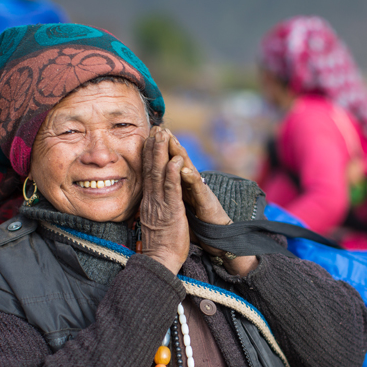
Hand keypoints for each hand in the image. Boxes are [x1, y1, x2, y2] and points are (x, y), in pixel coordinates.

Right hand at [139, 127, 189, 273]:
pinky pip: (171, 190)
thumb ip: (154, 207)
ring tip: (163, 135)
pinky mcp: (171, 211)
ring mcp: (160, 205)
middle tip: (156, 128)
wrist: (160, 261)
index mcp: (149, 202)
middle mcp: (152, 200)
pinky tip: (175, 160)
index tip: (150, 138)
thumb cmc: (161, 245)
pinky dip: (173, 174)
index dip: (149, 154)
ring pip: (159, 174)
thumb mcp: (155, 221)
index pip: (148, 173)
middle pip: (151, 168)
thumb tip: (151, 200)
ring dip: (161, 153)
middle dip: (153, 146)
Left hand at [166, 130, 258, 275]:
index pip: (167, 167)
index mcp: (180, 188)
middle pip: (177, 162)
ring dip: (179, 153)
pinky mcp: (205, 202)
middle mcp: (190, 186)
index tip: (149, 136)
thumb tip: (159, 190)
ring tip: (171, 138)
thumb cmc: (198, 223)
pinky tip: (183, 168)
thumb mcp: (178, 208)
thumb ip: (172, 196)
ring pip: (187, 169)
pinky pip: (196, 189)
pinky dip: (190, 177)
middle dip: (168, 144)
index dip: (158, 152)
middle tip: (160, 128)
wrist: (217, 238)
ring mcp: (198, 193)